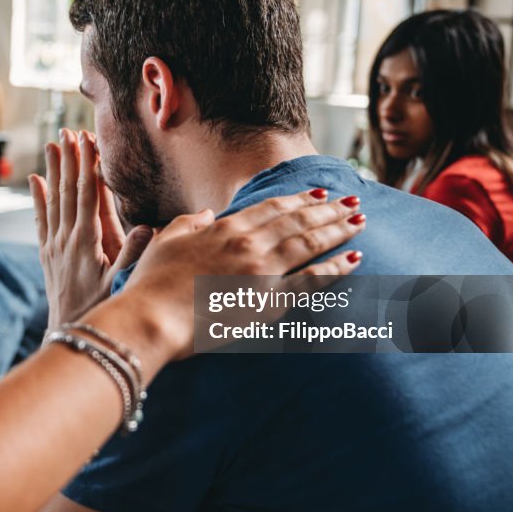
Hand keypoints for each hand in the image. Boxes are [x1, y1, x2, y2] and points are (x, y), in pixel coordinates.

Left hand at [29, 129, 153, 329]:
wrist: (71, 334)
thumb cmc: (102, 311)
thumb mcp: (122, 285)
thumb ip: (133, 256)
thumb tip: (148, 227)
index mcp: (86, 242)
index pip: (86, 195)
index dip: (86, 165)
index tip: (86, 141)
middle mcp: (66, 239)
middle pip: (66, 190)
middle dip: (68, 159)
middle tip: (68, 132)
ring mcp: (54, 245)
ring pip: (53, 199)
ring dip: (53, 170)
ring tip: (52, 145)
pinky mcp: (47, 254)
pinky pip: (42, 218)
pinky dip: (38, 197)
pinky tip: (35, 180)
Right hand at [121, 189, 366, 359]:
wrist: (152, 318)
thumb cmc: (152, 284)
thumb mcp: (164, 241)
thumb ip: (188, 223)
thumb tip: (206, 213)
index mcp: (225, 228)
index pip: (272, 207)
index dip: (300, 198)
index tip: (321, 193)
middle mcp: (249, 243)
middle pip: (298, 220)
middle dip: (329, 209)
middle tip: (353, 203)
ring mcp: (262, 271)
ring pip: (310, 243)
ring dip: (338, 230)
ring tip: (360, 222)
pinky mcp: (269, 301)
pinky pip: (311, 281)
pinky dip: (336, 268)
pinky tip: (355, 259)